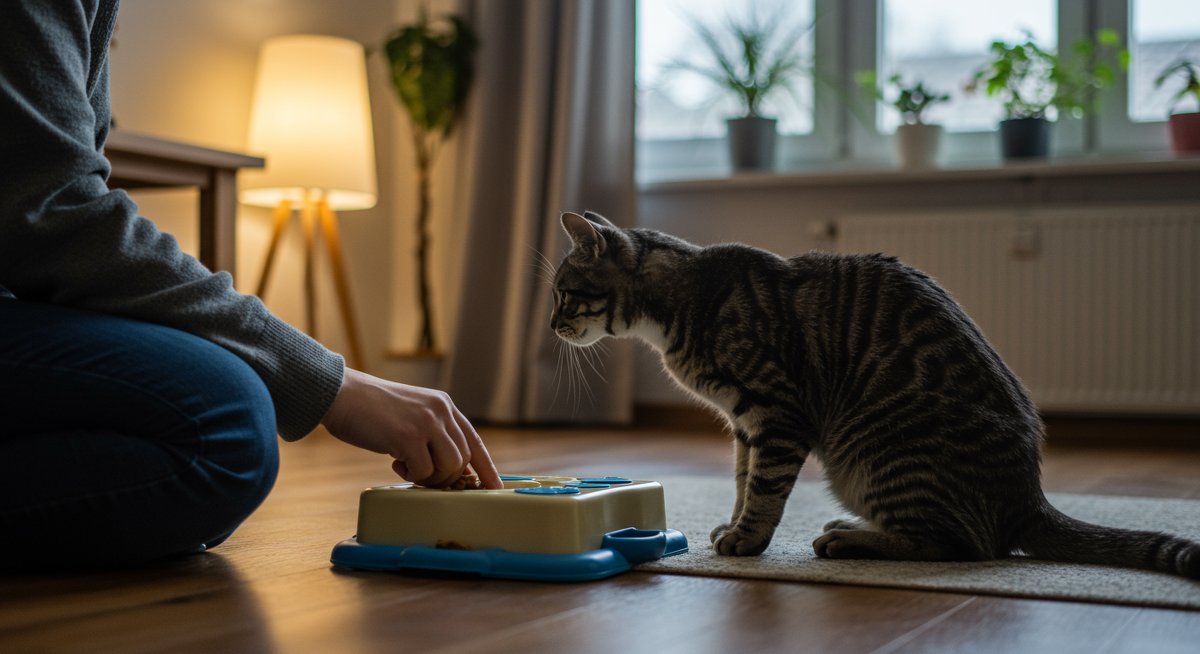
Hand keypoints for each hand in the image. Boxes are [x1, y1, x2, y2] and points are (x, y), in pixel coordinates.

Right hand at [320, 368, 501, 488]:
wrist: (342, 395)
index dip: (486, 467)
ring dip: (430, 477)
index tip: (495, 487)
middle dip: (446, 477)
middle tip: (422, 475)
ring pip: (450, 468)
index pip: (474, 440)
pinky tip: (395, 462)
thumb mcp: (412, 414)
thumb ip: (432, 434)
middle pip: (463, 459)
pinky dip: (411, 476)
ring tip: (408, 467)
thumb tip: (451, 470)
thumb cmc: (371, 411)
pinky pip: (424, 472)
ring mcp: (427, 423)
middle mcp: (440, 411)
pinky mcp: (409, 437)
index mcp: (444, 405)